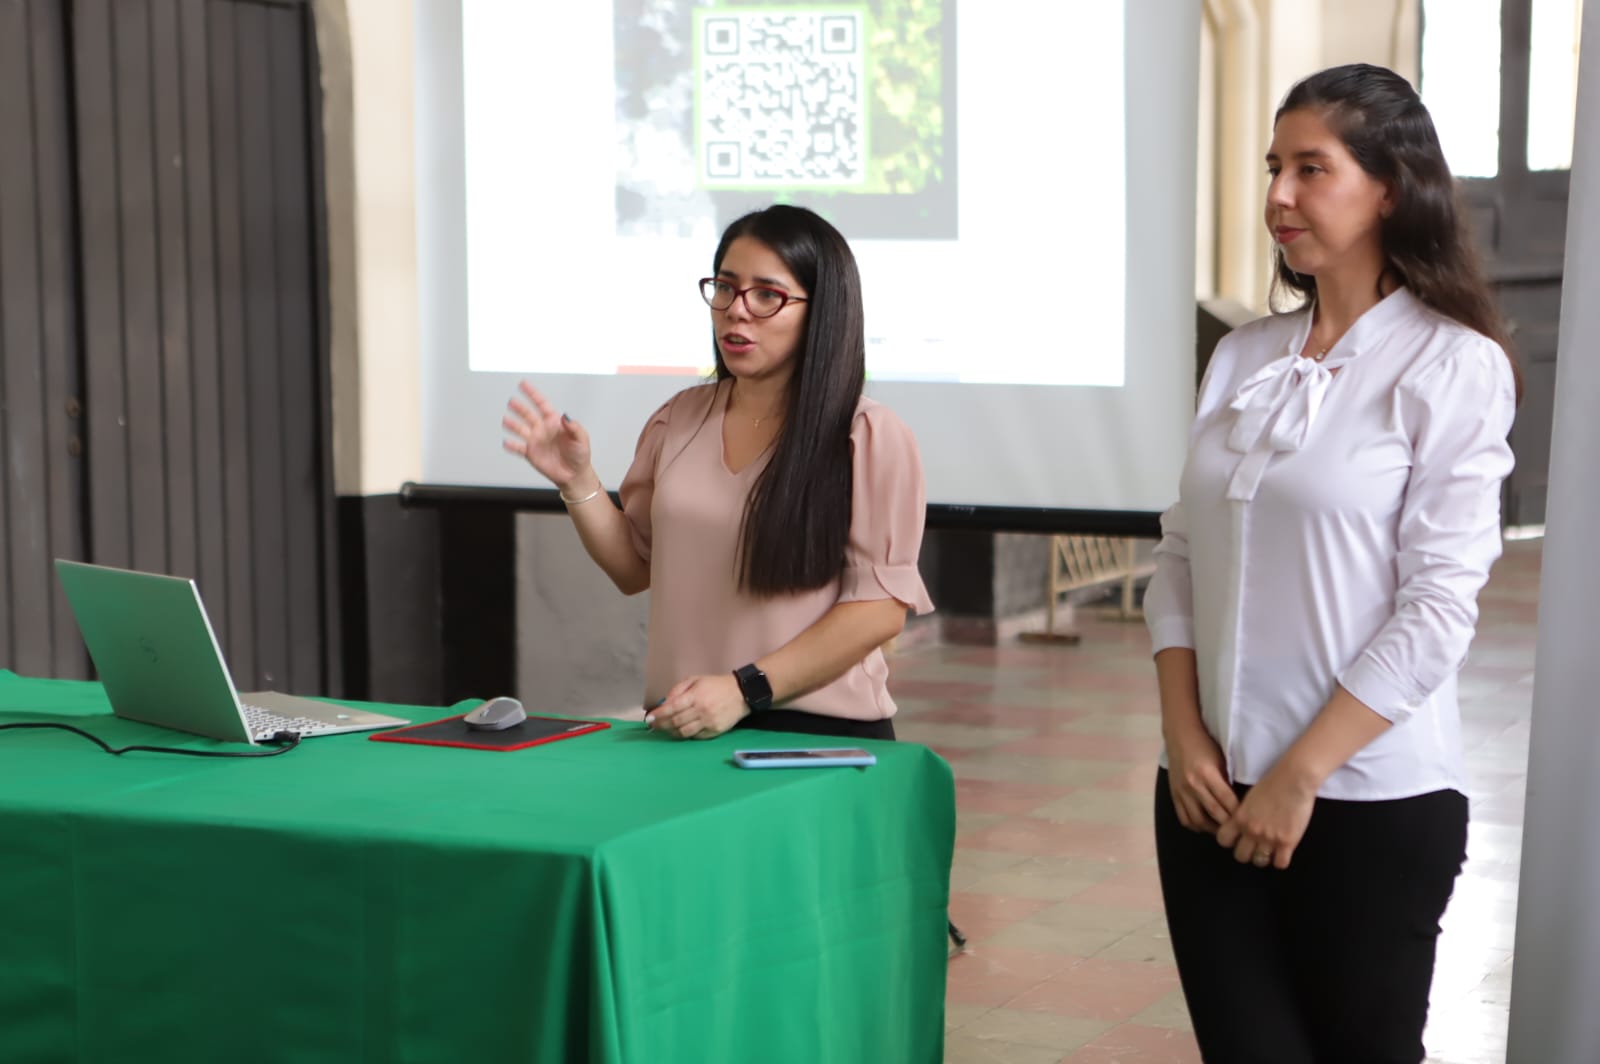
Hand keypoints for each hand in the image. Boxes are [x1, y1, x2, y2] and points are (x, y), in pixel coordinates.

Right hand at [502, 381, 594, 492]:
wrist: (574, 474)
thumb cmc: (580, 455)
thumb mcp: (581, 439)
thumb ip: (574, 427)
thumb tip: (566, 416)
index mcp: (554, 422)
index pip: (542, 404)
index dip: (533, 394)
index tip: (523, 384)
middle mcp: (543, 429)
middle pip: (528, 414)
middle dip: (519, 407)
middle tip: (512, 401)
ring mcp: (536, 441)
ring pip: (521, 429)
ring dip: (513, 424)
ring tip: (505, 420)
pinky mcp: (531, 453)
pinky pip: (519, 448)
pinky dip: (512, 445)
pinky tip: (506, 442)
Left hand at [647, 675, 749, 739]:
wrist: (741, 694)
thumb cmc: (715, 685)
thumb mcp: (695, 680)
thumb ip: (678, 690)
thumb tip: (664, 703)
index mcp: (695, 696)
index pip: (672, 708)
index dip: (658, 715)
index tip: (649, 718)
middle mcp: (701, 710)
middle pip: (675, 722)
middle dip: (661, 725)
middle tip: (654, 726)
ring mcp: (708, 722)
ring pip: (684, 732)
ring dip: (672, 732)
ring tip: (667, 729)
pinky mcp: (715, 732)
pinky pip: (695, 737)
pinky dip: (686, 734)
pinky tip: (682, 730)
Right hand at [1164, 718, 1238, 833]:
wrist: (1180, 736)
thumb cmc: (1205, 746)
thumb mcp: (1220, 760)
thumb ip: (1227, 781)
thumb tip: (1240, 802)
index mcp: (1208, 774)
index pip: (1227, 800)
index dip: (1238, 813)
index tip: (1248, 820)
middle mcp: (1194, 785)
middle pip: (1214, 813)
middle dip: (1228, 825)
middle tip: (1240, 830)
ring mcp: (1182, 791)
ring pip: (1197, 820)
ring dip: (1211, 829)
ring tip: (1222, 831)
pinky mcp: (1174, 795)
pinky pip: (1183, 818)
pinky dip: (1195, 826)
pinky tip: (1204, 826)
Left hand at [1215, 763, 1317, 869]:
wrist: (1294, 780)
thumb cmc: (1272, 784)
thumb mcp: (1249, 799)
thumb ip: (1243, 815)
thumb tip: (1240, 826)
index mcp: (1239, 818)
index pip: (1223, 840)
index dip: (1230, 842)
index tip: (1237, 839)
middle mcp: (1251, 831)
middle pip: (1240, 856)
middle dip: (1246, 853)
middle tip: (1254, 847)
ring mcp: (1269, 838)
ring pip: (1259, 862)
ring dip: (1262, 857)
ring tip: (1268, 850)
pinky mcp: (1288, 842)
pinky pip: (1280, 864)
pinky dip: (1280, 860)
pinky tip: (1282, 852)